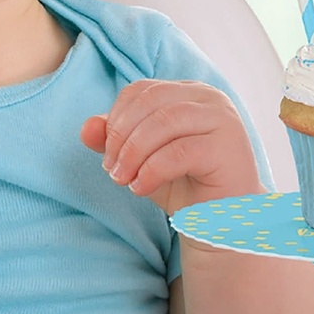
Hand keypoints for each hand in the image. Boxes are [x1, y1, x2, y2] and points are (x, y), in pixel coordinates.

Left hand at [79, 79, 264, 215]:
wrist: (224, 223)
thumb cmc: (185, 185)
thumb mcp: (142, 160)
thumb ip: (115, 141)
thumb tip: (86, 128)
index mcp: (189, 92)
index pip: (141, 90)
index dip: (116, 119)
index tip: (107, 155)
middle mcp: (209, 97)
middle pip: (150, 102)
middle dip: (121, 137)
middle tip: (111, 171)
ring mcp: (222, 119)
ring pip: (164, 122)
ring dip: (133, 153)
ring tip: (123, 180)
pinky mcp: (228, 147)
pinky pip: (179, 151)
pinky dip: (151, 170)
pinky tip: (140, 188)